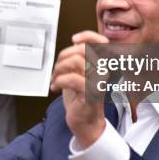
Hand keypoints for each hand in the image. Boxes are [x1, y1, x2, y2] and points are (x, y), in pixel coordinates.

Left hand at [51, 30, 108, 148]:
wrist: (86, 123)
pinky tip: (56, 87)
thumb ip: (79, 59)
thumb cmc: (82, 99)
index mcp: (102, 64)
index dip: (87, 36)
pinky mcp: (91, 93)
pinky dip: (58, 81)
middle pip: (82, 49)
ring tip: (55, 79)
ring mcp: (98, 81)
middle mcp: (103, 71)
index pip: (101, 42)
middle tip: (57, 68)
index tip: (74, 39)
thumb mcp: (79, 74)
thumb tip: (75, 43)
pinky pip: (71, 78)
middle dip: (63, 56)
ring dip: (59, 69)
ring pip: (76, 61)